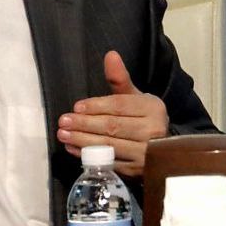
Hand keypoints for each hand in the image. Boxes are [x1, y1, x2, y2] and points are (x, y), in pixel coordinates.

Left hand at [57, 51, 168, 178]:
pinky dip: (89, 157)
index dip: (97, 106)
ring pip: (110, 146)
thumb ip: (120, 78)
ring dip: (83, 141)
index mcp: (153, 108)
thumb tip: (110, 55)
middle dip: (85, 124)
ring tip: (64, 135)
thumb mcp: (134, 97)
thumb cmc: (142, 118)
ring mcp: (146, 153)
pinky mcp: (138, 171)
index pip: (120, 106)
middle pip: (113, 127)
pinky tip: (74, 150)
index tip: (76, 107)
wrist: (161, 147)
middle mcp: (153, 130)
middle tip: (64, 122)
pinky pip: (109, 162)